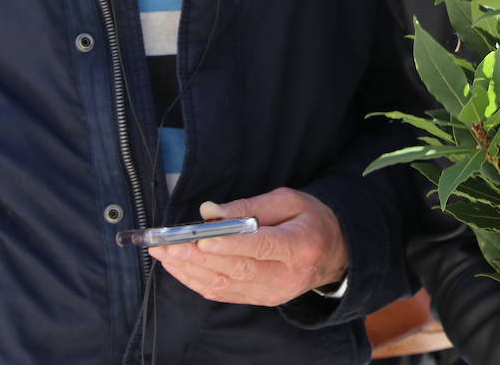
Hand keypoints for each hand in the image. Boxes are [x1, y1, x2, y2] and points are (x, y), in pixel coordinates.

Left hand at [148, 188, 348, 305]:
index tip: (200, 238)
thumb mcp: (289, 200)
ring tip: (164, 254)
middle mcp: (287, 275)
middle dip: (197, 257)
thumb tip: (210, 212)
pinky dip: (197, 281)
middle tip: (167, 245)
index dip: (229, 244)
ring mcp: (274, 293)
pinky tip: (179, 268)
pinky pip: (224, 294)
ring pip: (225, 285)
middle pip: (237, 269)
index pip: (261, 247)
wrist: (336, 253)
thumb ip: (250, 206)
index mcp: (301, 245)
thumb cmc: (311, 220)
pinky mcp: (262, 300)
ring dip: (190, 270)